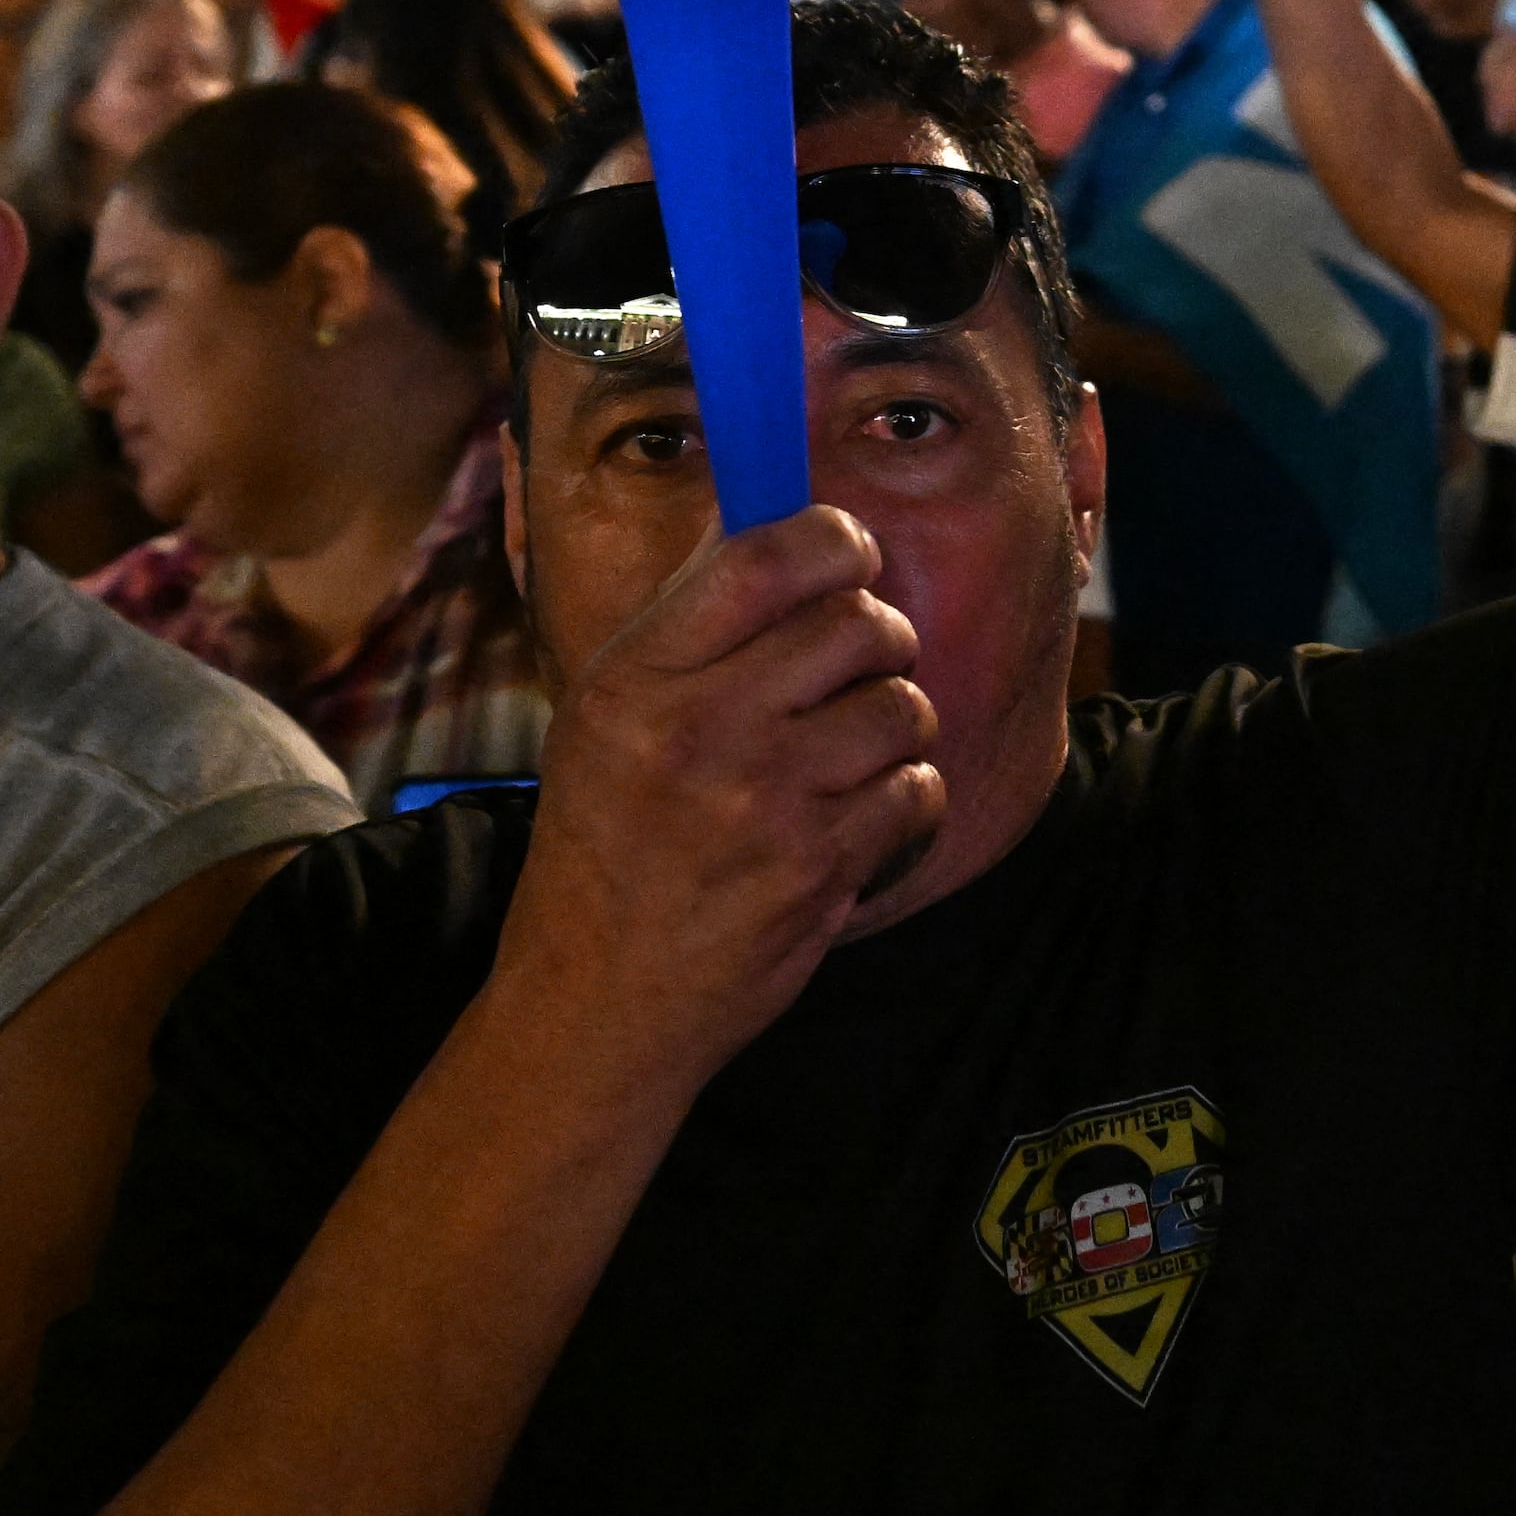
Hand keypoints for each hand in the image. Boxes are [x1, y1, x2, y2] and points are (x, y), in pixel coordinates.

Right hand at [485, 508, 944, 1096]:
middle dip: (882, 639)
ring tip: (853, 753)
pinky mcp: (817, 870)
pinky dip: (906, 800)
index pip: (765, 557)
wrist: (598, 999)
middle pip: (858, 624)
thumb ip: (690, 621)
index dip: (834, 539)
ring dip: (897, 725)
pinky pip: (917, 789)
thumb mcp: (608, 717)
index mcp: (638, 676)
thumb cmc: (609, 845)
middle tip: (861, 668)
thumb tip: (764, 516)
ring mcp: (763, 802)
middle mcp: (698, 729)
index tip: (850, 555)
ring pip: (902, 706)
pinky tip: (860, 819)